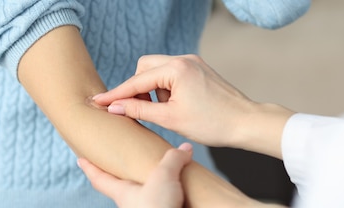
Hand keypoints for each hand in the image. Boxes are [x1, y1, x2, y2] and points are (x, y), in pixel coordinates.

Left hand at [78, 143, 192, 207]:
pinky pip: (163, 202)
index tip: (80, 160)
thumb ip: (172, 160)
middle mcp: (132, 203)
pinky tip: (180, 190)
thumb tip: (184, 149)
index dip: (90, 168)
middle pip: (122, 187)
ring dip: (150, 186)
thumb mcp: (163, 176)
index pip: (99, 179)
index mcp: (123, 193)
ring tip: (162, 173)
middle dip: (122, 176)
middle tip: (122, 163)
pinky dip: (169, 195)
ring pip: (144, 195)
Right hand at [93, 55, 293, 152]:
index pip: (136, 80)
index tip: (98, 102)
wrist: (246, 122)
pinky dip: (166, 88)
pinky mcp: (199, 69)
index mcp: (176, 69)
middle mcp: (184, 59)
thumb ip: (140, 110)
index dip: (116, 94)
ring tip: (166, 111)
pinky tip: (174, 106)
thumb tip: (115, 107)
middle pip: (145, 68)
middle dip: (138, 88)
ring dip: (154, 89)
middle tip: (140, 110)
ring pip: (158, 70)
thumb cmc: (213, 123)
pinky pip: (172, 74)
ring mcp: (193, 62)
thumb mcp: (171, 119)